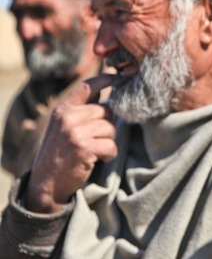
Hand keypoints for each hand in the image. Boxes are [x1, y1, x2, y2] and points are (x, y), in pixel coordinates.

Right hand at [25, 74, 116, 212]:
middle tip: (96, 139)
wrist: (47, 182)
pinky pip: (111, 146)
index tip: (118, 77)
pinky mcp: (84, 147)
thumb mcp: (65, 126)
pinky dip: (109, 154)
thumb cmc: (61, 152)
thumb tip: (109, 92)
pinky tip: (97, 158)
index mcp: (63, 108)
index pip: (87, 86)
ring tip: (94, 149)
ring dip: (108, 141)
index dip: (106, 79)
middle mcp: (68, 117)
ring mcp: (75, 131)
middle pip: (107, 110)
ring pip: (111, 128)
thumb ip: (82, 109)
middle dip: (108, 126)